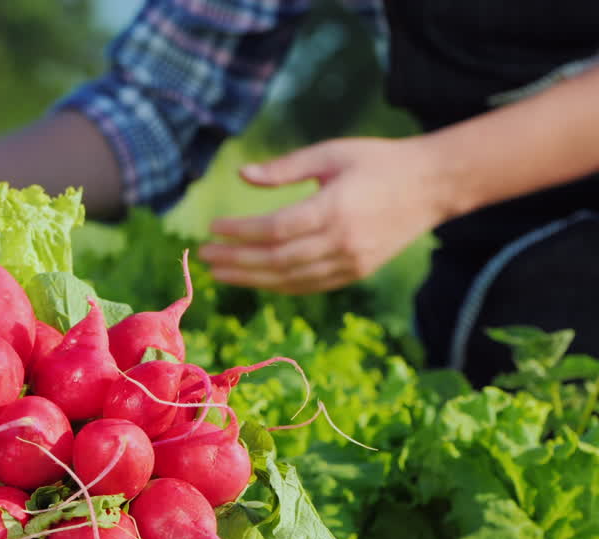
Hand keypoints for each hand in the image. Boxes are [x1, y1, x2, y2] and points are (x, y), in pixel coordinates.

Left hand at [200, 138, 447, 294]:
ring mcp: (351, 261)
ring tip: (220, 271)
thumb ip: (286, 167)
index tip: (213, 228)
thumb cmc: (378, 161)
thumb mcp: (332, 153)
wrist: (433, 185)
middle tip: (205, 257)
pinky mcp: (357, 272)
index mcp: (335, 208)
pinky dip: (278, 284)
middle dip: (237, 261)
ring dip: (251, 278)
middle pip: (277, 260)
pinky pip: (309, 285)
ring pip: (290, 279)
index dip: (240, 232)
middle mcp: (343, 241)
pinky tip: (254, 278)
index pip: (276, 229)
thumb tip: (242, 174)